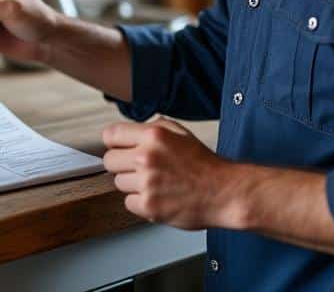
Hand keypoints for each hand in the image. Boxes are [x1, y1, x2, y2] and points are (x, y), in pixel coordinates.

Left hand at [102, 118, 228, 229]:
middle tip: (139, 169)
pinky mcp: (149, 206)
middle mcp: (147, 157)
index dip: (114, 143)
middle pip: (109, 161)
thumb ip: (153, 128)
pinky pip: (128, 203)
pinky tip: (157, 196)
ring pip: (118, 183)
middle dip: (122, 164)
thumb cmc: (204, 165)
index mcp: (154, 136)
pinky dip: (140, 202)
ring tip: (155, 183)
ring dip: (132, 185)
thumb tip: (128, 131)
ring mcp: (147, 183)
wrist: (224, 192)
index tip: (118, 148)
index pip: (110, 135)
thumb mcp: (180, 133)